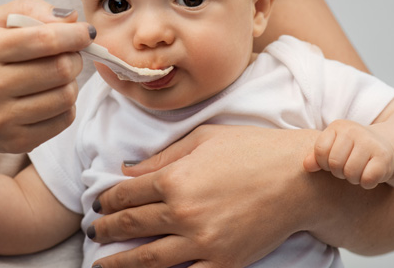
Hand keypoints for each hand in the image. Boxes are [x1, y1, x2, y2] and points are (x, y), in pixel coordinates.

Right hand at [0, 0, 94, 154]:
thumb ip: (30, 9)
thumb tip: (71, 18)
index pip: (45, 40)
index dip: (74, 35)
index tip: (86, 32)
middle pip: (61, 69)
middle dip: (74, 58)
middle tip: (68, 56)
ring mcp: (1, 119)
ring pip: (66, 96)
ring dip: (71, 83)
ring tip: (56, 78)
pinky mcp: (17, 141)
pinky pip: (64, 120)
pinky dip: (66, 106)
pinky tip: (50, 98)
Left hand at [89, 124, 320, 267]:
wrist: (300, 179)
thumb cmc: (254, 150)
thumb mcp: (204, 139)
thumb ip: (162, 157)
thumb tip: (128, 170)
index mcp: (176, 179)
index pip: (127, 194)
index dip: (107, 200)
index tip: (98, 204)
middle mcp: (183, 213)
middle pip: (131, 225)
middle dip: (105, 230)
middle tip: (93, 232)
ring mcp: (203, 242)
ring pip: (147, 259)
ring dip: (120, 262)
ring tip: (102, 264)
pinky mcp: (224, 263)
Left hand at [303, 119, 393, 188]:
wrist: (385, 147)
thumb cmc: (351, 150)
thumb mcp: (333, 148)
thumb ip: (316, 156)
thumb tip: (306, 166)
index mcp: (338, 126)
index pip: (320, 150)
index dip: (323, 163)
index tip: (331, 163)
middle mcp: (354, 131)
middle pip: (335, 163)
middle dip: (338, 172)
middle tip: (346, 169)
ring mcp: (371, 143)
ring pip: (350, 172)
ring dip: (353, 178)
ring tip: (357, 172)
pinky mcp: (384, 157)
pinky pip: (367, 179)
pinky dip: (366, 183)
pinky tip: (369, 176)